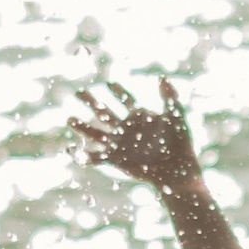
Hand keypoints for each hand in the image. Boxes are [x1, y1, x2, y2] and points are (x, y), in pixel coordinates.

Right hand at [71, 75, 204, 198]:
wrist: (176, 170)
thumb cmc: (179, 144)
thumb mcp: (175, 116)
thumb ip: (169, 97)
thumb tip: (162, 78)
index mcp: (139, 118)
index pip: (126, 101)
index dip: (117, 92)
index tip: (109, 83)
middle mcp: (126, 130)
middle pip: (104, 112)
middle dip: (91, 102)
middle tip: (78, 92)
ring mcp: (119, 144)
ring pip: (96, 133)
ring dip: (82, 127)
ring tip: (69, 119)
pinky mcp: (115, 160)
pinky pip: (96, 157)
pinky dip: (83, 156)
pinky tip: (71, 152)